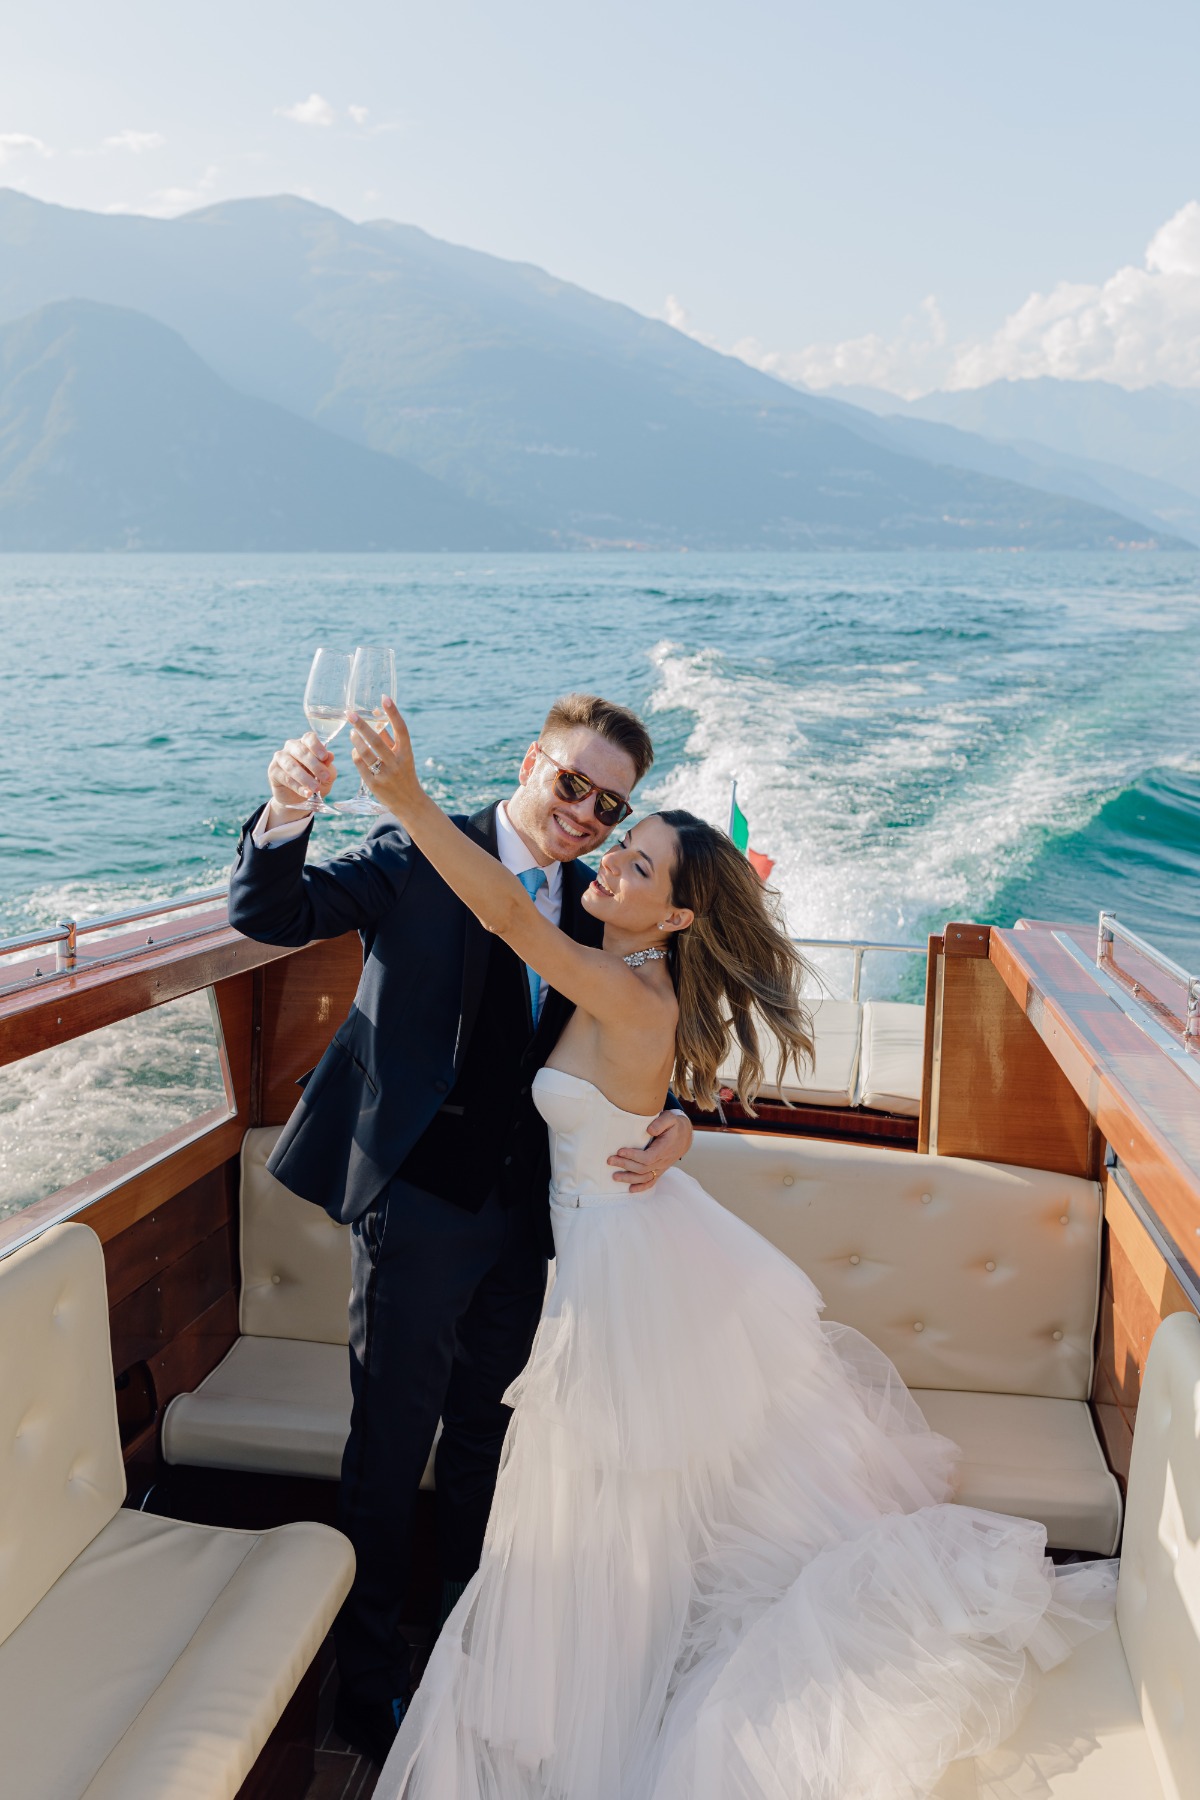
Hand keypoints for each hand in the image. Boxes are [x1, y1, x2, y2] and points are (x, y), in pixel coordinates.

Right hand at [268, 730, 336, 811]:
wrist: (298, 798)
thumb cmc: (314, 781)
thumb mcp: (326, 776)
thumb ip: (328, 766)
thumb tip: (330, 756)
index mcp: (305, 744)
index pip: (309, 738)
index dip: (317, 746)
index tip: (325, 757)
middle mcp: (291, 747)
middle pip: (301, 751)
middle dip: (315, 765)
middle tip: (325, 777)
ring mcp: (280, 758)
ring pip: (292, 766)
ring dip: (305, 778)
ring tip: (316, 789)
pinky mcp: (273, 771)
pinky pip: (286, 778)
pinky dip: (298, 787)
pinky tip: (307, 793)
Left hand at [349, 697, 423, 818]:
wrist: (409, 802)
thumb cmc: (403, 773)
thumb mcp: (402, 755)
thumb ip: (389, 738)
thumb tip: (375, 717)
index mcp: (406, 752)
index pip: (401, 729)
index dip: (393, 713)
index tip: (384, 698)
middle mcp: (397, 762)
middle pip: (377, 740)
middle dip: (362, 725)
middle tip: (351, 714)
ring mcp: (385, 774)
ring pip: (365, 752)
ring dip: (356, 740)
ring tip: (352, 732)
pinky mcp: (374, 784)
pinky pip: (360, 764)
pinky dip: (356, 755)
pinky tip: (355, 751)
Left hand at [608, 1108, 693, 1192]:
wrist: (684, 1136)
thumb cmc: (673, 1126)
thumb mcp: (670, 1118)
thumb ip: (660, 1123)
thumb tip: (649, 1130)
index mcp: (664, 1149)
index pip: (647, 1157)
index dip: (633, 1156)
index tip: (620, 1151)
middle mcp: (662, 1161)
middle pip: (642, 1168)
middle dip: (625, 1165)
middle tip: (610, 1160)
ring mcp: (661, 1167)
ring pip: (645, 1177)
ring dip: (629, 1178)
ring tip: (614, 1176)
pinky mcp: (659, 1170)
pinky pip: (651, 1182)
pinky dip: (641, 1187)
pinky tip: (630, 1189)